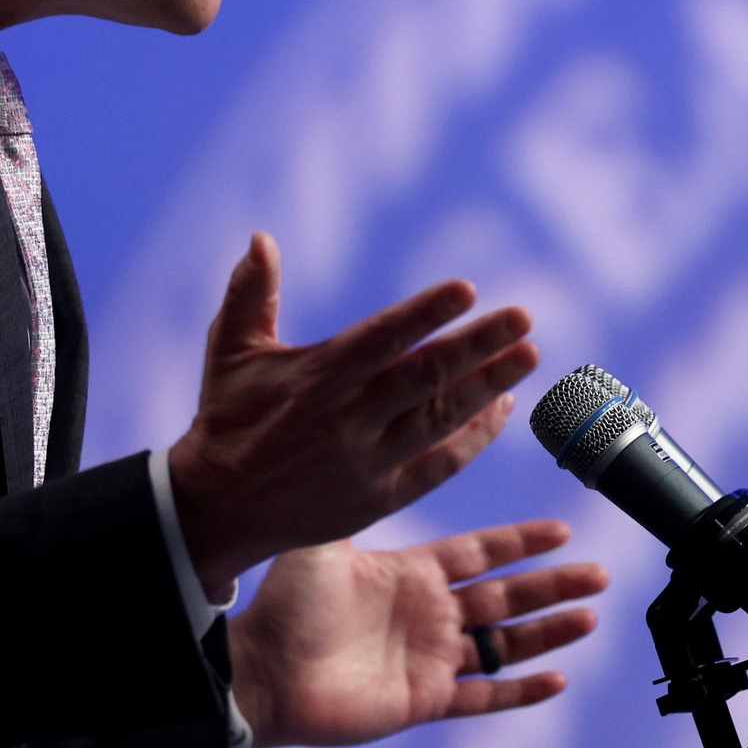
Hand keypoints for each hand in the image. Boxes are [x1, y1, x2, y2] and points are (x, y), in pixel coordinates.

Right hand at [168, 234, 538, 598]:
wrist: (219, 510)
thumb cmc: (227, 419)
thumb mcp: (229, 353)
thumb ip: (251, 294)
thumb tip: (261, 237)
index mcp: (316, 379)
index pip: (381, 341)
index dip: (425, 314)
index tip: (467, 289)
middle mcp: (347, 420)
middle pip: (424, 379)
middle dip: (477, 346)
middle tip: (523, 317)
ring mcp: (367, 462)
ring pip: (440, 421)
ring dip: (488, 387)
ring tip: (528, 355)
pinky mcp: (380, 496)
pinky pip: (440, 465)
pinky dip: (474, 436)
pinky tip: (503, 406)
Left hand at [230, 520, 609, 747]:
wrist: (261, 668)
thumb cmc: (283, 604)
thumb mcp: (327, 541)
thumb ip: (358, 500)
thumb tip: (369, 447)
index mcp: (410, 573)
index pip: (481, 552)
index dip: (521, 542)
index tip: (562, 530)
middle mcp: (427, 614)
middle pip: (506, 596)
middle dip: (552, 584)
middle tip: (599, 574)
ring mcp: (428, 659)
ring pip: (503, 644)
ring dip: (547, 632)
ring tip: (590, 617)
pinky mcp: (422, 700)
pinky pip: (482, 696)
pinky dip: (519, 690)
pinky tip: (557, 680)